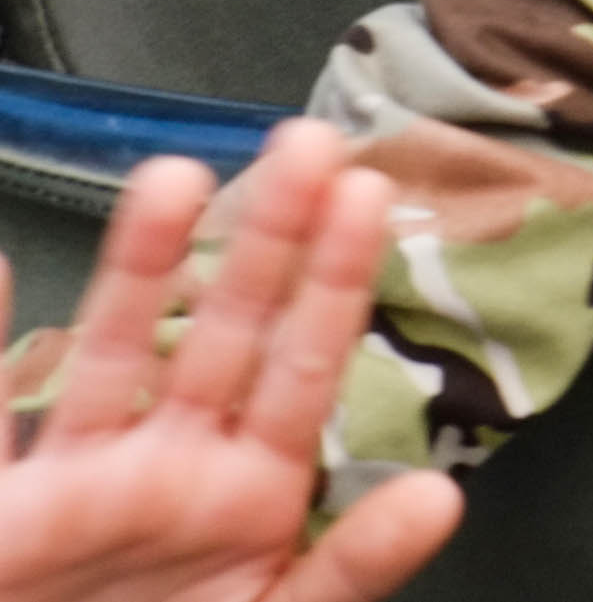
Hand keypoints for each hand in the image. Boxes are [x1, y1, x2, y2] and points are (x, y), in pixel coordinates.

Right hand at [0, 121, 461, 601]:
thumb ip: (353, 569)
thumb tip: (441, 495)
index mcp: (250, 491)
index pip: (303, 363)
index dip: (335, 278)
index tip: (369, 190)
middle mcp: (173, 463)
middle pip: (227, 329)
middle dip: (267, 236)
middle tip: (310, 141)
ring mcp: (84, 478)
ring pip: (115, 349)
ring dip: (143, 264)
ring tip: (173, 176)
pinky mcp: (4, 508)